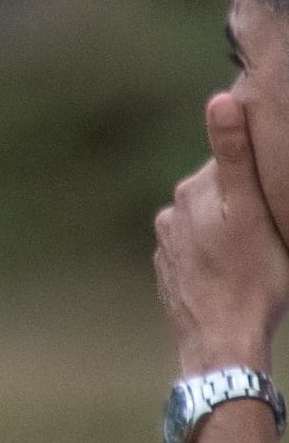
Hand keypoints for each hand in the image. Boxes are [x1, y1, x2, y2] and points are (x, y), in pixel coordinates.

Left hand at [157, 92, 288, 376]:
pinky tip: (232, 269)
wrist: (221, 343)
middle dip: (244, 198)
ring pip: (207, 219)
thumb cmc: (254, 281)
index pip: (232, 157)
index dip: (258, 159)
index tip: (276, 169)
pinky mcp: (167, 263)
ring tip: (254, 253)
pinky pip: (196, 245)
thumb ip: (238, 157)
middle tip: (271, 224)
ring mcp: (168, 238)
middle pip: (219, 189)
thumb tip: (220, 99)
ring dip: (228, 226)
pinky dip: (214, 250)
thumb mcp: (258, 214)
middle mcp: (175, 208)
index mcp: (199, 190)